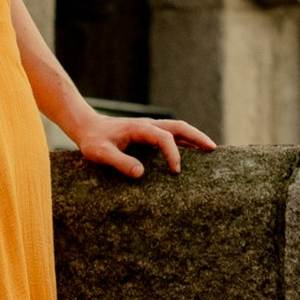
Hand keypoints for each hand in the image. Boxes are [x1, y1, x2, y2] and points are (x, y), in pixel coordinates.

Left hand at [73, 112, 215, 180]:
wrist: (87, 127)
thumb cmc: (93, 140)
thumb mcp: (101, 153)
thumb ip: (120, 162)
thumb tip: (141, 174)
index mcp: (139, 128)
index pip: (164, 138)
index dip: (173, 153)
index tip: (176, 171)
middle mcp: (148, 125)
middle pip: (179, 127)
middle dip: (197, 137)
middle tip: (213, 149)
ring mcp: (149, 128)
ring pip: (178, 129)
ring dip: (194, 137)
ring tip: (210, 149)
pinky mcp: (148, 134)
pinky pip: (171, 135)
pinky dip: (184, 141)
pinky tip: (191, 151)